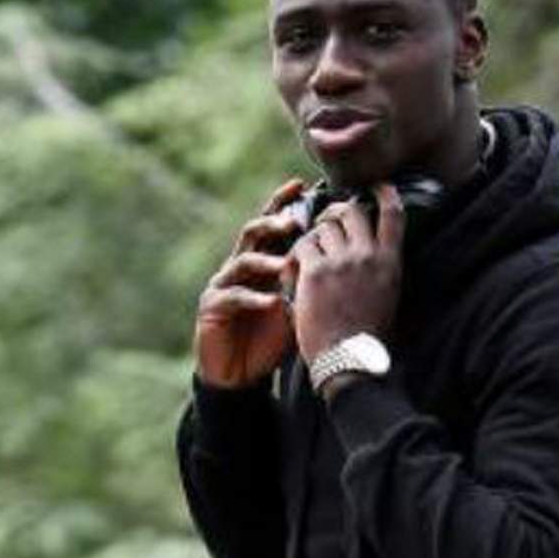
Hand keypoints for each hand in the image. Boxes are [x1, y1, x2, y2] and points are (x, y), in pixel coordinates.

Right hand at [194, 179, 305, 388]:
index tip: (302, 184)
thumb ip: (310, 279)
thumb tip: (346, 255)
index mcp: (262, 260)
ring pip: (242, 260)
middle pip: (253, 232)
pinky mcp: (212, 307)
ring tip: (285, 264)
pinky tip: (271, 302)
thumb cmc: (271, 336)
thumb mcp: (297, 305)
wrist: (240, 373)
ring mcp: (223, 284)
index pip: (272, 224)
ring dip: (266, 261)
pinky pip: (233, 297)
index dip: (282, 203)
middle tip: (294, 221)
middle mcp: (240, 265)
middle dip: (273, 223)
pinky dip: (254, 299)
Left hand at [291, 183, 404, 364]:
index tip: (377, 187)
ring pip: (324, 227)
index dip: (385, 193)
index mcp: (391, 262)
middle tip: (328, 219)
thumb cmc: (370, 337)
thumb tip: (375, 248)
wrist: (349, 361)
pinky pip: (302, 245)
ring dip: (315, 233)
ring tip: (310, 249)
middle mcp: (367, 256)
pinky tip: (297, 267)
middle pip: (352, 211)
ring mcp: (340, 262)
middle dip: (337, 211)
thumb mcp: (389, 295)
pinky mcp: (314, 272)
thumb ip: (382, 267)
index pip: (393, 213)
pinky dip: (298, 252)